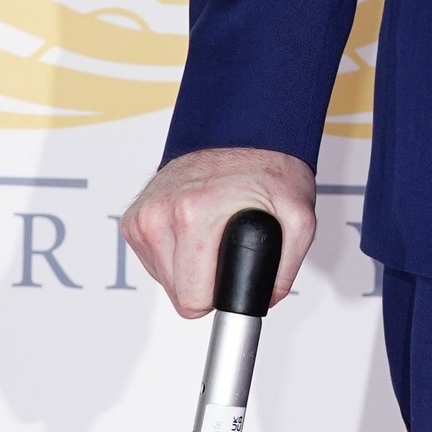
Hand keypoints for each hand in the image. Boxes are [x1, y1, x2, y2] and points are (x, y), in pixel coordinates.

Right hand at [121, 146, 316, 318]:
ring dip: (189, 268)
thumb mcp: (297, 216)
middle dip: (206, 282)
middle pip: (179, 294)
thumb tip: (264, 298)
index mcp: (194, 214)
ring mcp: (143, 215)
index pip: (193, 299)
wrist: (242, 132)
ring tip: (212, 235)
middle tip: (227, 251)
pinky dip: (175, 254)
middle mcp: (161, 213)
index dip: (221, 295)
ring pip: (165, 280)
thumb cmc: (268, 169)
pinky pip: (154, 262)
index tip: (233, 278)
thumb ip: (285, 267)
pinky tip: (195, 230)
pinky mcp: (133, 219)